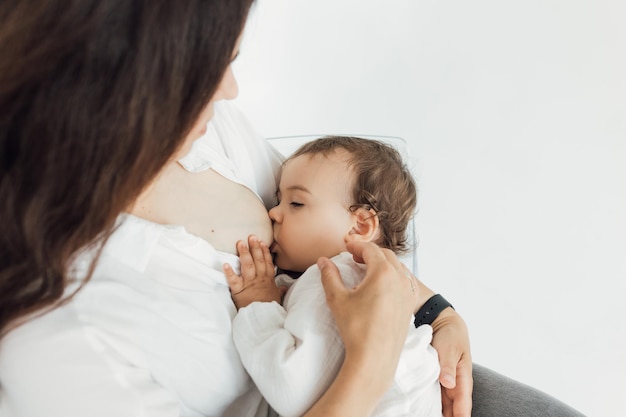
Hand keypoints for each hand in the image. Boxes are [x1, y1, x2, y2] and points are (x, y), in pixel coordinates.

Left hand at [223, 235, 284, 308]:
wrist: (263, 318)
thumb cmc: (269, 308)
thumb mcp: (277, 298)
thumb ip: (279, 290)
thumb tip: (284, 287)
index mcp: (268, 280)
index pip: (267, 263)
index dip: (264, 252)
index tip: (262, 242)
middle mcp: (259, 279)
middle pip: (257, 260)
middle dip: (254, 248)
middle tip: (251, 236)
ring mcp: (249, 283)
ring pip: (247, 265)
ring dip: (244, 253)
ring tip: (240, 243)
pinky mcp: (239, 290)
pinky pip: (233, 280)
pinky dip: (229, 272)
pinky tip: (225, 264)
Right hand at [317, 241, 419, 397]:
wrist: (374, 358)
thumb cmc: (356, 328)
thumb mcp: (337, 299)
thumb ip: (329, 276)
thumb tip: (322, 261)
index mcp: (383, 273)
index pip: (370, 249)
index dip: (357, 246)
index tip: (347, 248)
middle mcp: (400, 278)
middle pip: (386, 255)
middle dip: (370, 252)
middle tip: (355, 257)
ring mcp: (408, 291)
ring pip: (398, 266)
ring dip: (383, 263)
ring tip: (367, 270)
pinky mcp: (410, 304)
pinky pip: (406, 280)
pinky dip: (394, 275)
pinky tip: (383, 285)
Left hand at [431, 308, 472, 416]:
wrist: (442, 324)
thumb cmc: (450, 335)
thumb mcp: (450, 348)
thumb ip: (448, 365)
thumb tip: (448, 383)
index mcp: (463, 379)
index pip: (463, 404)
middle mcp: (454, 386)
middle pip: (454, 411)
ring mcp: (444, 386)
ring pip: (443, 407)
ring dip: (438, 415)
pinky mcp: (434, 382)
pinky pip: (433, 399)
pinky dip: (429, 407)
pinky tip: (420, 412)